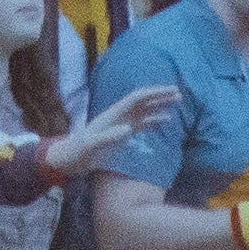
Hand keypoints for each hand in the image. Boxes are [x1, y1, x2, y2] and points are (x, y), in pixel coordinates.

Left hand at [41, 84, 181, 182]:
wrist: (69, 159)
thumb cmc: (78, 152)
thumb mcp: (91, 145)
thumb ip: (108, 137)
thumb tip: (128, 129)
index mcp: (113, 114)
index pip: (137, 98)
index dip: (154, 93)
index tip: (170, 90)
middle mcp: (119, 115)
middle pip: (143, 100)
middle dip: (160, 96)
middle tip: (179, 94)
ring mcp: (121, 124)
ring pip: (145, 110)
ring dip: (160, 106)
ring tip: (176, 103)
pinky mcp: (122, 134)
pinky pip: (142, 124)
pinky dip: (154, 120)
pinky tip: (165, 121)